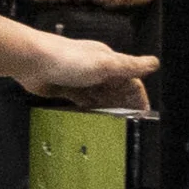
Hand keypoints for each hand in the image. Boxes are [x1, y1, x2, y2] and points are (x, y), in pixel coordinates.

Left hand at [15, 25, 155, 115]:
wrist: (32, 61)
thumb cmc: (71, 61)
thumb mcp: (105, 63)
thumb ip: (130, 65)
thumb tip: (156, 63)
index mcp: (109, 61)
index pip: (131, 80)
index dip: (138, 97)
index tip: (143, 114)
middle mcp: (97, 70)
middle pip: (115, 90)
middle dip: (123, 105)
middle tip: (128, 125)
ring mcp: (80, 80)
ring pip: (99, 97)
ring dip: (106, 109)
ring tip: (112, 127)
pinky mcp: (64, 89)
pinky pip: (81, 102)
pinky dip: (88, 109)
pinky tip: (89, 119)